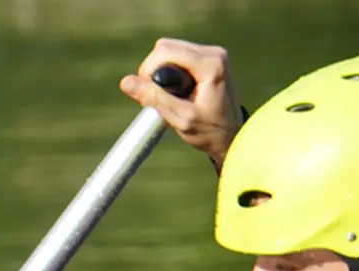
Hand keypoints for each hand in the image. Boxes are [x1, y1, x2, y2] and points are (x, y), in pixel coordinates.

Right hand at [119, 38, 243, 168]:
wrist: (233, 136)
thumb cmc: (210, 131)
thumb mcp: (180, 118)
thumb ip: (154, 98)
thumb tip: (125, 82)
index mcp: (211, 64)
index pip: (165, 51)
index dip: (148, 70)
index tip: (147, 93)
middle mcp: (214, 53)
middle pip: (166, 47)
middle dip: (152, 70)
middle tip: (155, 95)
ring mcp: (213, 54)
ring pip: (170, 49)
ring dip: (160, 70)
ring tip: (166, 95)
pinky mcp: (209, 58)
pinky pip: (178, 55)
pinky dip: (168, 70)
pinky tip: (174, 90)